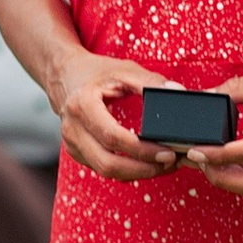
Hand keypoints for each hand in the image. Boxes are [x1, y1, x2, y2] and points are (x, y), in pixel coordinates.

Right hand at [50, 52, 186, 185]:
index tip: (167, 151)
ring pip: (106, 171)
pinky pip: (103, 168)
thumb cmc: (96, 72)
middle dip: (142, 168)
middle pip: (107, 163)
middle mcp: (72, 128)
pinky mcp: (76, 152)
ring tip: (163, 165)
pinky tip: (146, 163)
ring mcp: (71, 143)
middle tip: (169, 162)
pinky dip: (127, 170)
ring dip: (137, 173)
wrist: (65, 75)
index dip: (141, 149)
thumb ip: (151, 82)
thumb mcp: (124, 70)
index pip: (112, 136)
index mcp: (82, 105)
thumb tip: (176, 92)